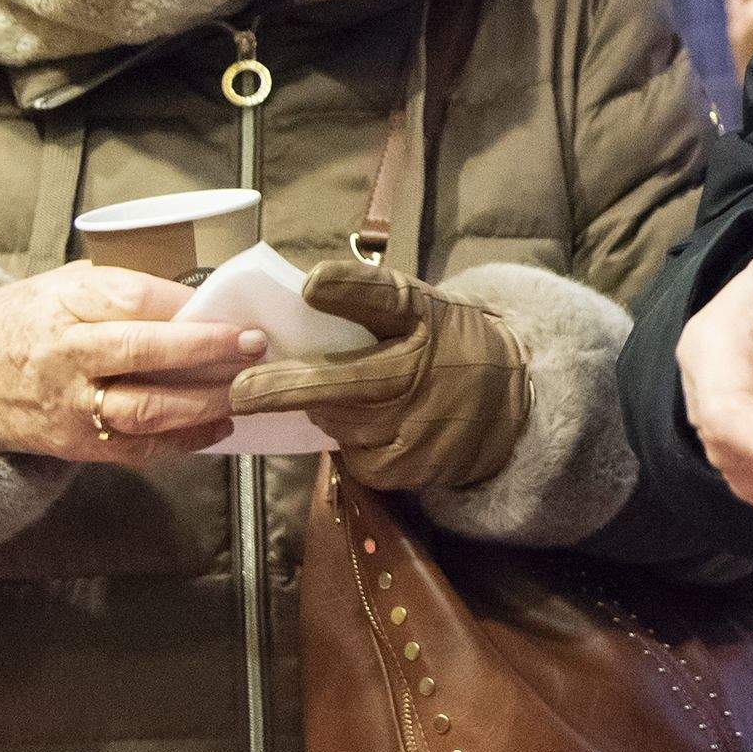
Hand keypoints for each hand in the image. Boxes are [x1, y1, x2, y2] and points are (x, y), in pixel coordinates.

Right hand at [0, 262, 266, 464]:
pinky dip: (185, 441)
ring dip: (206, 402)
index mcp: (64, 303)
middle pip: (142, 351)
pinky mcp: (74, 444)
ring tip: (249, 390)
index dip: (186, 303)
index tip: (231, 304)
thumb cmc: (25, 320)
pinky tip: (220, 424)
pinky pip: (137, 448)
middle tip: (256, 344)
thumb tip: (202, 292)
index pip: (131, 298)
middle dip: (207, 349)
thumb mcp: (61, 285)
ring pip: (146, 409)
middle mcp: (66, 355)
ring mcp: (69, 404)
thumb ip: (121, 288)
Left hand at [227, 261, 526, 491]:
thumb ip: (369, 304)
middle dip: (290, 387)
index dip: (349, 291)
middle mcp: (424, 371)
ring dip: (322, 411)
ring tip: (337, 398)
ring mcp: (420, 425)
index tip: (311, 284)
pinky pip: (357, 457)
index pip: (387, 299)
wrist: (511, 400)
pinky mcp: (413, 466)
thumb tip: (295, 300)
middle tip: (241, 392)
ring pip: (341, 424)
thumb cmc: (448, 343)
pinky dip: (352, 442)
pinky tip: (372, 426)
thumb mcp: (423, 308)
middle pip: (348, 382)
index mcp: (425, 317)